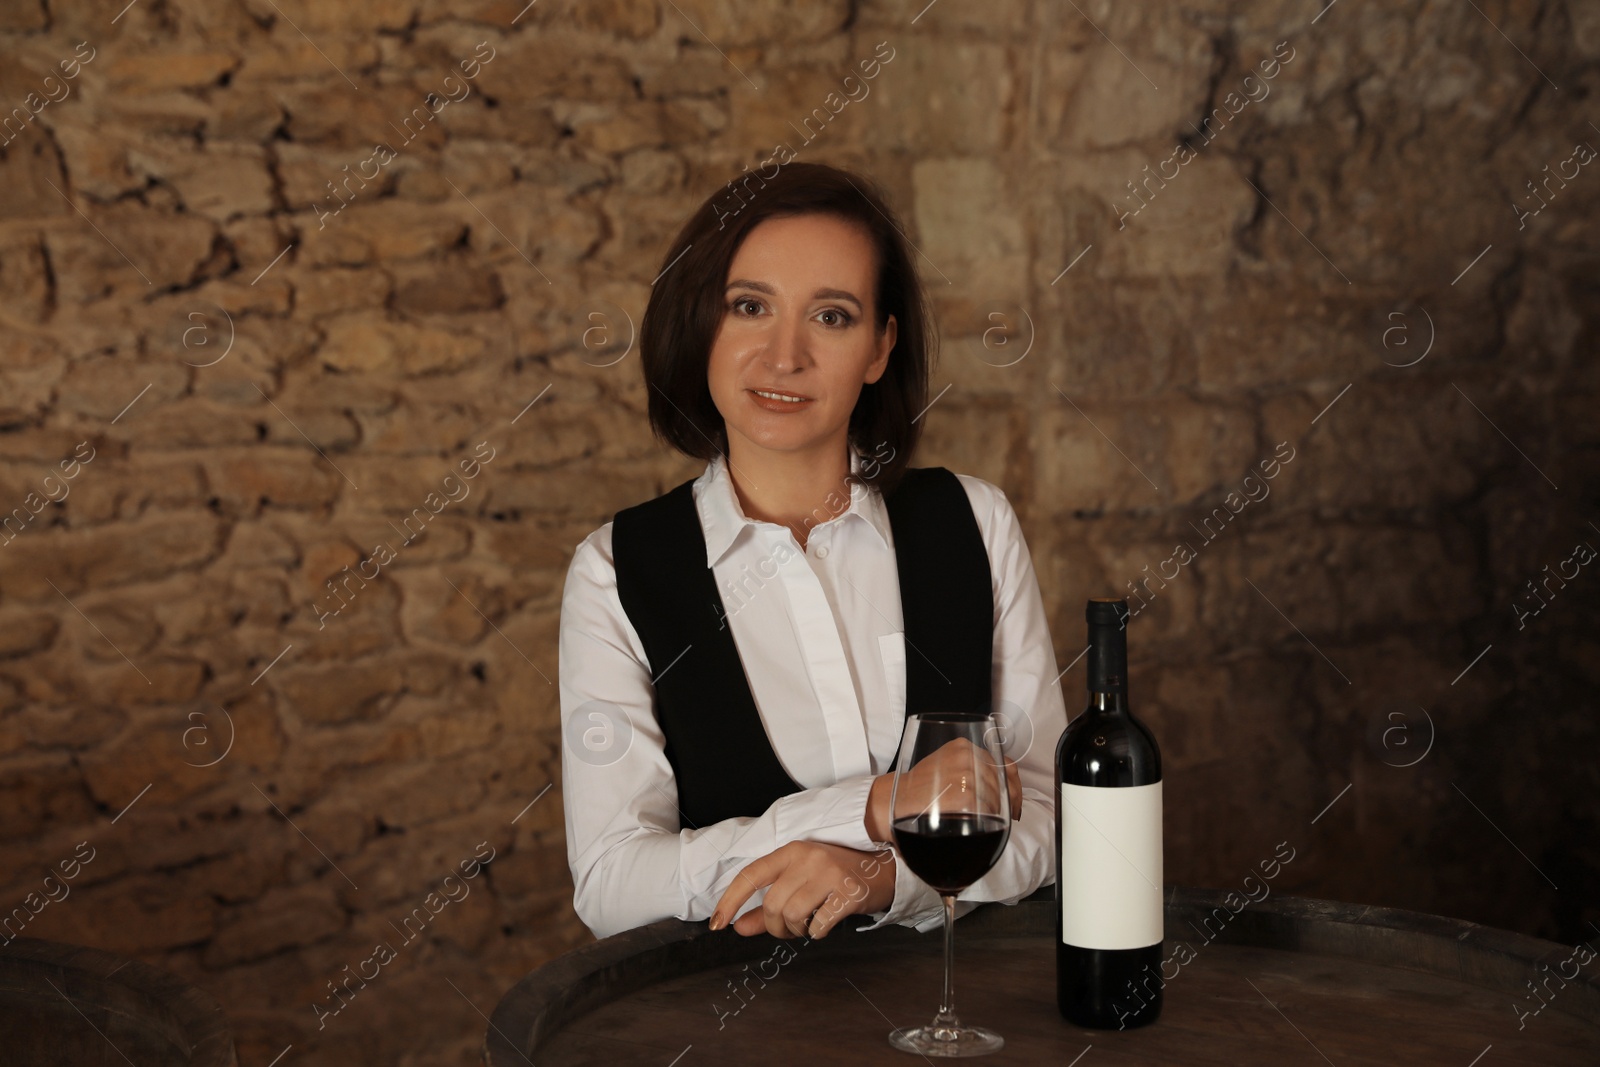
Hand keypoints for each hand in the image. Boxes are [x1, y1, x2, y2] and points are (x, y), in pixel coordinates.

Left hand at [710, 841, 896, 938]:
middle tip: (788, 928)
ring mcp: (829, 873)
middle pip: (772, 904)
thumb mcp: (799, 882)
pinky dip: (817, 932)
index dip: (730, 901)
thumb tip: (737, 927)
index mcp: (791, 851)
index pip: (751, 875)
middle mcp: (808, 858)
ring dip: (796, 930)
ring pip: (792, 916)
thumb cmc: (835, 877)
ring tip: (808, 923)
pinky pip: (818, 925)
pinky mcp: (848, 892)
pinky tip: (825, 922)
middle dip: (775, 926)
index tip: (717, 924)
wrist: (882, 869)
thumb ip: (766, 907)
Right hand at [865, 739, 1021, 841]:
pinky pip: (989, 809)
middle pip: (1004, 782)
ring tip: (996, 825)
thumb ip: (969, 769)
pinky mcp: (963, 794)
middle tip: (1008, 818)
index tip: (1014, 801)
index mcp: (963, 747)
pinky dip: (990, 820)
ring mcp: (965, 774)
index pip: (1005, 764)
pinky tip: (984, 825)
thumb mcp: (945, 768)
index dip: (1014, 785)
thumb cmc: (919, 790)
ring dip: (1000, 814)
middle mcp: (966, 756)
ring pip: (998, 797)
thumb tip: (1002, 787)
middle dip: (1010, 803)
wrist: (892, 802)